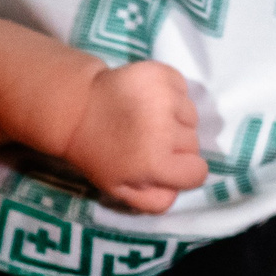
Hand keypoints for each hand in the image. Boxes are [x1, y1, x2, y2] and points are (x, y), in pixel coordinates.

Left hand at [63, 60, 206, 213]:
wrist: (77, 109)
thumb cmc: (99, 153)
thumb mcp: (119, 189)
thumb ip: (154, 201)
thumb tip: (179, 191)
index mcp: (156, 161)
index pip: (198, 172)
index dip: (183, 172)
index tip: (166, 164)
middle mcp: (165, 128)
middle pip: (194, 144)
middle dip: (177, 146)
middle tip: (148, 141)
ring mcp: (165, 97)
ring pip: (191, 116)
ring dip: (176, 119)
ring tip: (147, 119)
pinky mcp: (163, 74)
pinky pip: (184, 90)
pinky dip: (173, 95)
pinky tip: (149, 100)